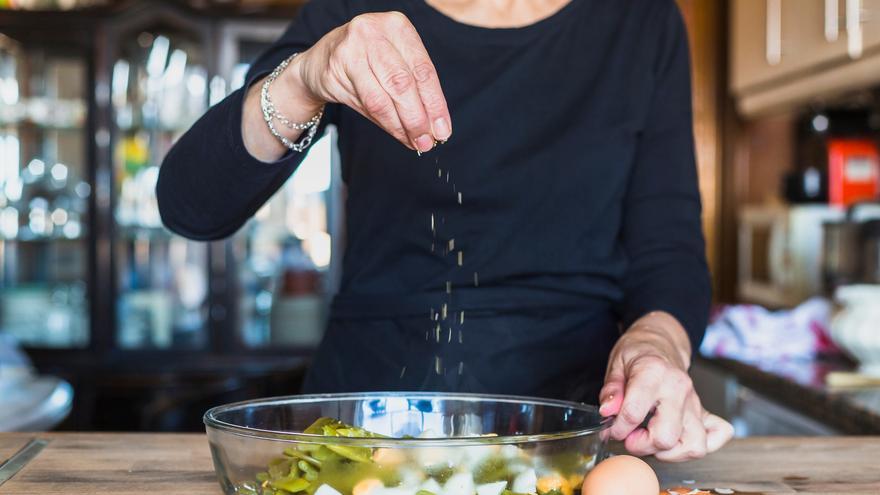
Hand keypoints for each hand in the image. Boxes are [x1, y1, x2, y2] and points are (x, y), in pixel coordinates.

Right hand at [293, 11, 450, 152]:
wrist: (321, 61)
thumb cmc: (367, 62)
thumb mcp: (396, 64)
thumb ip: (416, 91)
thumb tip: (436, 127)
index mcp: (397, 26)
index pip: (423, 70)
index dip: (435, 104)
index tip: (443, 130)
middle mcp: (374, 31)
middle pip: (403, 84)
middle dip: (418, 118)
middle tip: (427, 142)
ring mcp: (351, 48)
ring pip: (382, 98)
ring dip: (401, 126)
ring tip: (414, 142)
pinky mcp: (335, 68)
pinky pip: (365, 104)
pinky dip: (384, 123)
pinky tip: (396, 133)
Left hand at [598, 312, 733, 461]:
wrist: (661, 342)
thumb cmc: (638, 353)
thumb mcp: (616, 364)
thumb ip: (611, 391)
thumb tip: (608, 412)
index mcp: (653, 373)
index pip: (634, 413)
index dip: (618, 428)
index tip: (612, 428)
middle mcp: (678, 388)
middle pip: (666, 437)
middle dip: (642, 445)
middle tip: (630, 436)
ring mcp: (694, 401)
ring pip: (693, 445)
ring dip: (669, 453)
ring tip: (652, 441)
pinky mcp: (704, 411)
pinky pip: (716, 436)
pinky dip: (698, 446)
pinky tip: (678, 443)